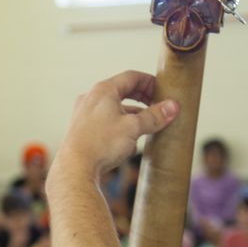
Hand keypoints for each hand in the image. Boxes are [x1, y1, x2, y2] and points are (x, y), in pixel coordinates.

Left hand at [51, 71, 178, 182]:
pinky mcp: (82, 131)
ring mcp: (84, 114)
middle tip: (156, 106)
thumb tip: (172, 107)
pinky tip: (128, 141)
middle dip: (142, 98)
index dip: (150, 82)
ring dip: (131, 115)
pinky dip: (119, 125)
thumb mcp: (133, 128)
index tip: (162, 91)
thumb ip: (153, 116)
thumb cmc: (101, 144)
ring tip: (146, 125)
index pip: (131, 77)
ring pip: (113, 108)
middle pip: (121, 91)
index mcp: (103, 90)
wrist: (75, 169)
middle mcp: (91, 98)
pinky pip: (105, 122)